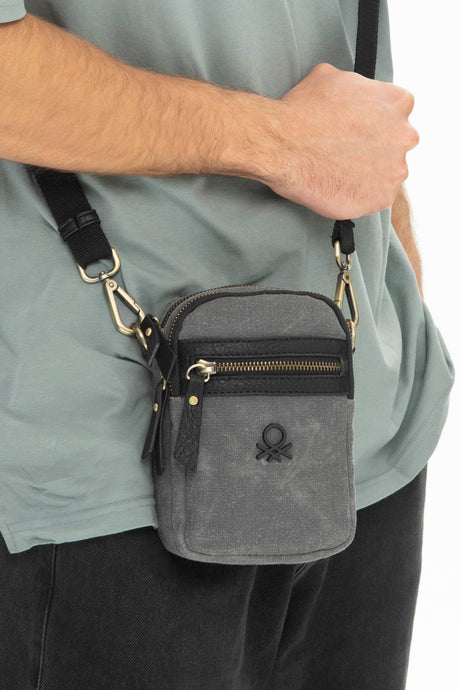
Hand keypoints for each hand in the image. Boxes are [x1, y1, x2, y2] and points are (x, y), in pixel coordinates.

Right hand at [261, 63, 418, 218]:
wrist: (283, 147)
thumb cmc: (302, 112)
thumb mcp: (330, 77)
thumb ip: (354, 86)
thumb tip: (350, 91)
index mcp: (398, 102)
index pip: (396, 114)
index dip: (374, 124)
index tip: (357, 131)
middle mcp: (403, 135)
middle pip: (396, 145)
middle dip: (376, 149)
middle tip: (347, 153)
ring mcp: (394, 170)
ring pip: (387, 174)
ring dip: (369, 174)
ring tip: (339, 172)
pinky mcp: (380, 198)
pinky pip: (375, 199)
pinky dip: (360, 196)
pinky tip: (339, 187)